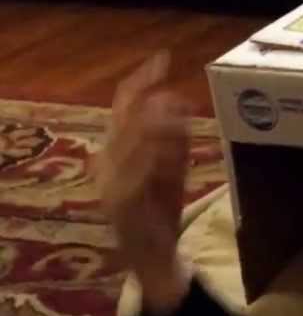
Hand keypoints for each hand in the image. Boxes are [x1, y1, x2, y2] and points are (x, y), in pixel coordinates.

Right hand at [96, 53, 192, 315]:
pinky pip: (136, 175)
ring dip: (160, 131)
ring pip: (131, 143)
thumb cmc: (161, 207)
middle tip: (180, 97)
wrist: (152, 255)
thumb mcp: (173, 166)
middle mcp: (106, 162)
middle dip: (153, 104)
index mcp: (116, 149)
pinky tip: (171, 154)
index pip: (123, 106)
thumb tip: (179, 98)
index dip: (141, 80)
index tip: (163, 60)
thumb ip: (175, 136)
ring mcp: (110, 183)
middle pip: (125, 120)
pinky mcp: (121, 203)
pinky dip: (153, 160)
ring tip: (183, 125)